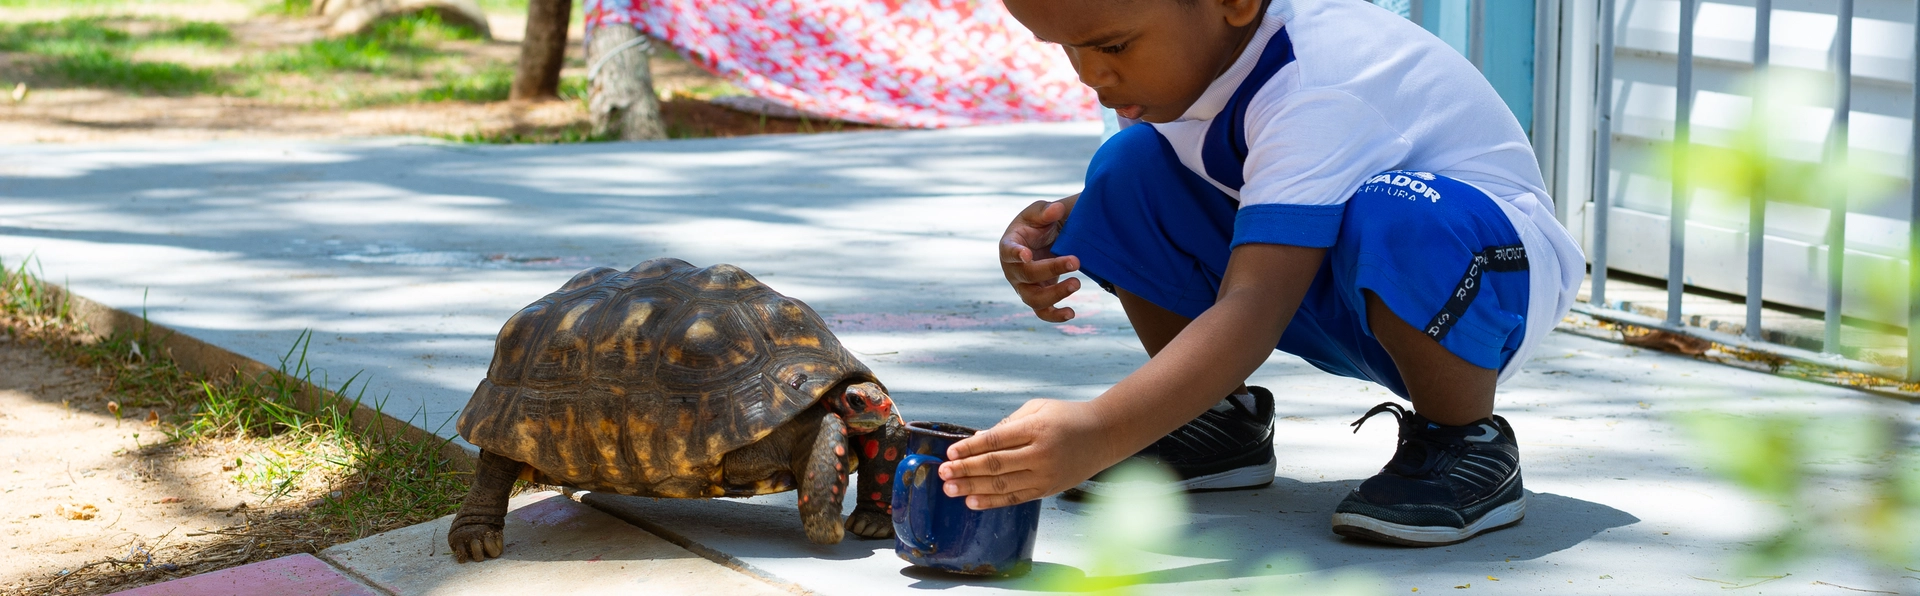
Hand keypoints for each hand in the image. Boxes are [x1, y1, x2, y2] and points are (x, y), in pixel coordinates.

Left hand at [936, 399, 1118, 509]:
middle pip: (995, 465)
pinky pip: (1015, 498)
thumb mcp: (1038, 408)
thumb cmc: (1067, 417)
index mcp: (1036, 428)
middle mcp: (1040, 454)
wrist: (1104, 436)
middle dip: (965, 469)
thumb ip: (1008, 424)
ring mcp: (1045, 474)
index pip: (995, 440)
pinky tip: (972, 501)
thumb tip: (978, 439)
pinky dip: (992, 501)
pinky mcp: (1048, 489)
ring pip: (1002, 485)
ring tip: (950, 489)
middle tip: (943, 472)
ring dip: (972, 487)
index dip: (970, 447)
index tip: (950, 451)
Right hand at [1000, 197, 1082, 322]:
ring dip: (1055, 294)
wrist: (1043, 241)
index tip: (1026, 254)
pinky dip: (1055, 316)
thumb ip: (1046, 211)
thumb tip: (1056, 209)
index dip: (1016, 254)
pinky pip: (1042, 312)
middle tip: (1075, 261)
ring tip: (1077, 283)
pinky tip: (1071, 313)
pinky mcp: (1036, 297)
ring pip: (1033, 299)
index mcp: (1009, 246)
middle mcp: (1013, 270)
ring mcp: (1023, 287)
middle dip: (1051, 269)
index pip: (1008, 251)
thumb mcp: (1039, 212)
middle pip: (1027, 275)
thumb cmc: (1037, 225)